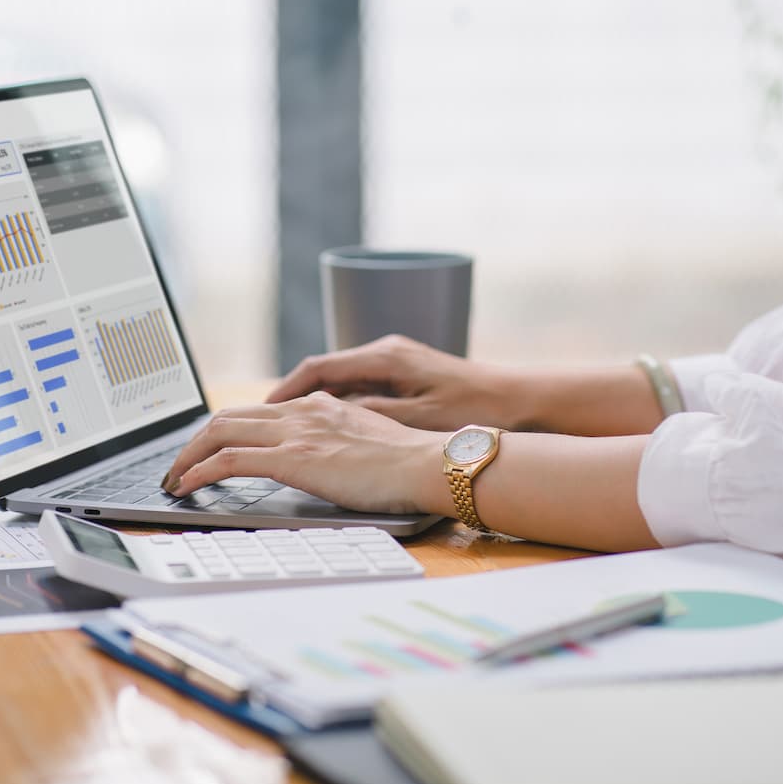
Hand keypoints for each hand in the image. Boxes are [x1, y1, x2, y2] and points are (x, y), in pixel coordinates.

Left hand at [163, 391, 447, 514]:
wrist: (427, 464)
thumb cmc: (411, 464)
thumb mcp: (368, 445)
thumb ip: (341, 445)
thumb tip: (328, 464)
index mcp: (321, 406)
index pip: (258, 410)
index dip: (226, 428)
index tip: (210, 449)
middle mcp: (303, 411)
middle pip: (230, 415)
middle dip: (196, 440)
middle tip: (179, 466)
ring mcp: (296, 432)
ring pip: (220, 431)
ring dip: (187, 455)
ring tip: (173, 478)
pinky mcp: (293, 458)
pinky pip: (228, 460)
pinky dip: (199, 471)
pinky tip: (186, 487)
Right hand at [267, 334, 522, 430]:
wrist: (522, 401)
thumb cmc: (475, 410)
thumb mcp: (417, 419)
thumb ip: (370, 416)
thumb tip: (326, 417)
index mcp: (385, 357)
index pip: (317, 368)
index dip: (284, 391)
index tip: (260, 413)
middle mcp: (386, 352)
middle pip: (324, 372)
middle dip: (290, 398)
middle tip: (263, 425)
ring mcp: (397, 362)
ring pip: (341, 381)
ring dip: (314, 402)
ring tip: (287, 431)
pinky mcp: (408, 376)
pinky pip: (360, 387)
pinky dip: (339, 405)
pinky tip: (331, 429)